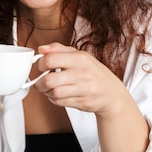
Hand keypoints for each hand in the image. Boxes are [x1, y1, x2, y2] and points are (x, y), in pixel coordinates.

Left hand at [35, 42, 149, 151]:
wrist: (112, 94)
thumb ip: (59, 50)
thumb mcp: (80, 56)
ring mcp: (84, 89)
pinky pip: (59, 102)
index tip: (40, 67)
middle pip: (49, 80)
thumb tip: (41, 49)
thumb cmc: (93, 73)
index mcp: (80, 58)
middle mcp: (83, 73)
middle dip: (39, 83)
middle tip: (39, 82)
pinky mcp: (82, 102)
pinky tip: (57, 95)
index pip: (50, 59)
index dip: (40, 64)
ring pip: (53, 93)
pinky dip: (54, 99)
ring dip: (46, 92)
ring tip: (48, 89)